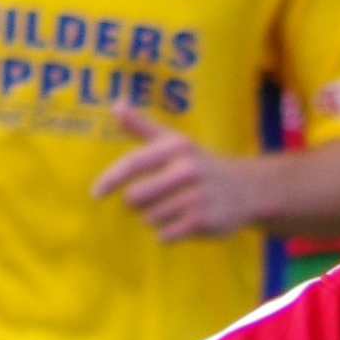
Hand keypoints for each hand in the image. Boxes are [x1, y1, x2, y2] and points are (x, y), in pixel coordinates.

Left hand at [91, 108, 250, 240]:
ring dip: (155, 218)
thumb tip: (116, 105)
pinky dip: (166, 233)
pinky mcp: (201, 221)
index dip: (112, 179)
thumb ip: (142, 127)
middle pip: (136, 197)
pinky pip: (164, 235)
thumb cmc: (199, 165)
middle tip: (155, 197)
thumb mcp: (174, 141)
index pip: (135, 163)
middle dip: (138, 203)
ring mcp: (195, 197)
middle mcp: (186, 170)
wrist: (244, 190)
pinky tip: (182, 223)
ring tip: (175, 208)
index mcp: (176, 147)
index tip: (95, 194)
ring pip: (150, 218)